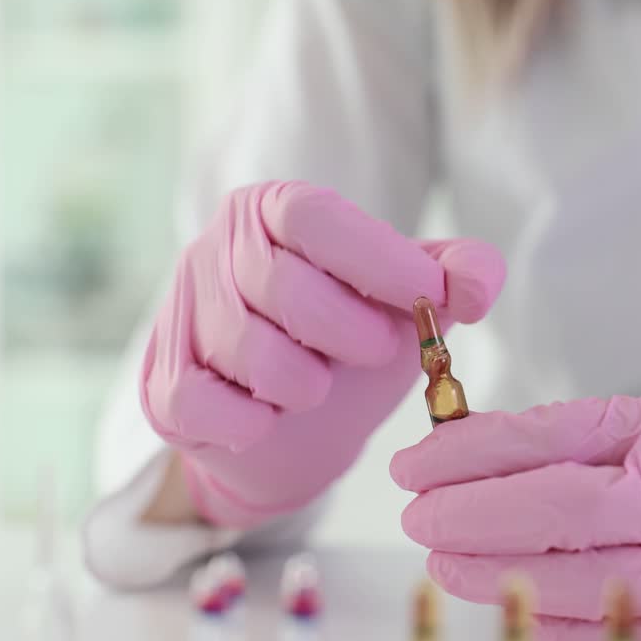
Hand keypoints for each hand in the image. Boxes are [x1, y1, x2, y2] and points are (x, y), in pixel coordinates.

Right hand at [143, 181, 504, 526]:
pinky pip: (202, 401)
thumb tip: (480, 283)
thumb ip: (456, 276)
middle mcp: (217, 245)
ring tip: (317, 386)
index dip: (380, 262)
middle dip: (349, 333)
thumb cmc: (350, 346)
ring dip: (304, 385)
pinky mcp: (160, 380)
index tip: (431, 300)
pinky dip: (252, 422)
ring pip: (248, 349)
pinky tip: (268, 418)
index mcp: (277, 209)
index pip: (317, 219)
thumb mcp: (408, 304)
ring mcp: (181, 310)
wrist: (289, 431)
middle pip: (283, 285)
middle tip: (375, 353)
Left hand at [390, 392, 640, 640]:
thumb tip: (475, 443)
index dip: (468, 453)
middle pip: (554, 515)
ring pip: (569, 587)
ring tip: (447, 557)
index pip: (549, 441)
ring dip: (491, 575)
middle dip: (467, 514)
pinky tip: (509, 602)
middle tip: (417, 513)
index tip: (415, 463)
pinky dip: (542, 625)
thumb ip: (582, 431)